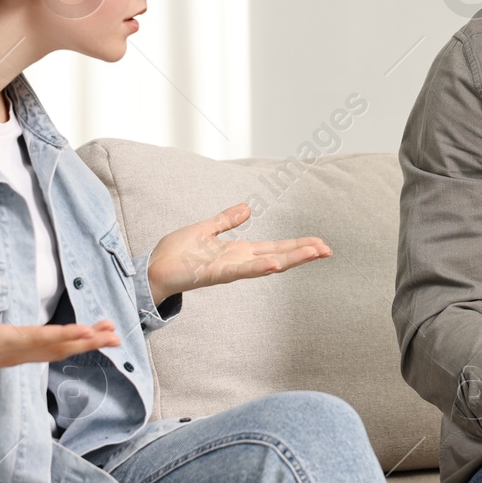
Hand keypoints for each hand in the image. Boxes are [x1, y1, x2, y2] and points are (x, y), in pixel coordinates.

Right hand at [0, 293, 121, 391]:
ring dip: (84, 345)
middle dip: (88, 342)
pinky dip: (69, 346)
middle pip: (57, 349)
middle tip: (115, 336)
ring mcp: (14, 357)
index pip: (40, 338)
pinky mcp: (13, 356)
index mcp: (1, 342)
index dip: (66, 334)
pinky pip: (47, 353)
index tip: (91, 331)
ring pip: (56, 352)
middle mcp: (13, 353)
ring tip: (109, 337)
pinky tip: (81, 341)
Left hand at [145, 202, 331, 302]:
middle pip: (278, 256)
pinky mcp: (215, 273)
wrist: (153, 268)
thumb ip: (226, 220)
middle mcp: (239, 262)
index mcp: (239, 252)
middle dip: (303, 253)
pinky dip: (258, 268)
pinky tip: (275, 265)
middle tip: (328, 250)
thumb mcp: (205, 230)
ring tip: (313, 254)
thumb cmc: (175, 253)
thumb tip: (247, 208)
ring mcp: (229, 269)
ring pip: (266, 264)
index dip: (297, 245)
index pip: (275, 248)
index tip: (320, 243)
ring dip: (290, 260)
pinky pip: (240, 271)